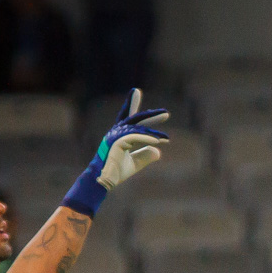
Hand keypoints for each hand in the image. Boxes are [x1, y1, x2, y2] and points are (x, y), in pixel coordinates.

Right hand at [61, 88, 168, 216]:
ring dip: (153, 133)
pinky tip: (158, 142)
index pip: (128, 118)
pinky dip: (147, 139)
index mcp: (119, 134)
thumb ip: (145, 155)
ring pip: (138, 129)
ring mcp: (115, 136)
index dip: (132, 104)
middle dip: (151, 115)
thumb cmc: (117, 172)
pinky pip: (135, 138)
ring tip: (166, 138)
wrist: (104, 180)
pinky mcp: (117, 142)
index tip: (136, 91)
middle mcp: (116, 132)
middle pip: (135, 119)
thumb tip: (158, 151)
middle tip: (166, 113)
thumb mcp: (136, 163)